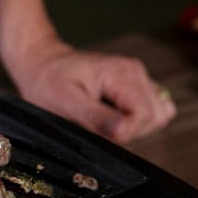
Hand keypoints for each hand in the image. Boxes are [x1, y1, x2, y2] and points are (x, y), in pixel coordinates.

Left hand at [9, 42, 175, 142]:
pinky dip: (132, 121)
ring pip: (156, 116)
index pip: (146, 115)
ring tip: (101, 119)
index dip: (124, 132)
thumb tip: (122, 133)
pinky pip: (148, 111)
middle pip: (155, 117)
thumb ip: (96, 117)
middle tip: (97, 125)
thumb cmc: (48, 81)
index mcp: (123, 73)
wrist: (41, 64)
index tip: (98, 130)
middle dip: (129, 130)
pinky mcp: (134, 86)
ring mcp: (137, 78)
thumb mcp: (65, 102)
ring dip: (132, 127)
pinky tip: (109, 115)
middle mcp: (136, 73)